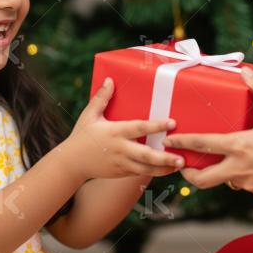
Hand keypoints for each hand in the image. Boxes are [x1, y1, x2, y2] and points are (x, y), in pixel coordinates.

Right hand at [65, 77, 184, 179]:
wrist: (71, 163)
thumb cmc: (82, 136)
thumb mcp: (89, 115)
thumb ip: (101, 98)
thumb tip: (110, 79)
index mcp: (115, 132)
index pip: (139, 128)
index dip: (156, 126)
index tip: (172, 123)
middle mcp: (121, 149)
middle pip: (146, 155)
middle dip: (165, 157)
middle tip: (181, 158)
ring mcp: (122, 163)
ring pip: (146, 168)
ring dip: (164, 167)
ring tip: (181, 165)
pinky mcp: (122, 173)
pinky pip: (141, 173)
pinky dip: (155, 172)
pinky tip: (169, 169)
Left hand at [163, 67, 252, 198]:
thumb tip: (247, 72)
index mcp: (240, 146)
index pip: (202, 144)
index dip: (182, 141)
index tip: (169, 140)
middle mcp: (239, 168)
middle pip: (203, 178)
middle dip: (188, 173)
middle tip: (182, 164)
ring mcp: (250, 184)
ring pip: (224, 181)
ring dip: (217, 173)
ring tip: (216, 162)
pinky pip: (245, 185)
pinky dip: (241, 177)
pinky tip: (249, 167)